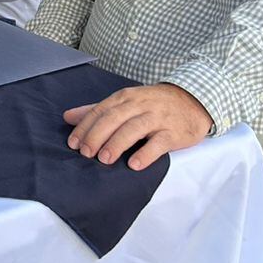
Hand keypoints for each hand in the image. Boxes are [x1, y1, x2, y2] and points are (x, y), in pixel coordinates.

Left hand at [64, 83, 211, 171]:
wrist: (193, 100)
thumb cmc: (153, 104)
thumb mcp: (126, 102)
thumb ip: (98, 110)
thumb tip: (68, 117)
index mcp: (125, 97)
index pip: (101, 110)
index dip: (85, 127)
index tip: (73, 143)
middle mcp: (140, 105)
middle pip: (114, 118)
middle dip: (97, 135)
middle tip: (86, 153)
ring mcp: (158, 118)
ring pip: (134, 129)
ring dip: (117, 144)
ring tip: (104, 159)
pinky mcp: (174, 132)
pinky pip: (159, 143)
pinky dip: (146, 154)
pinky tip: (134, 164)